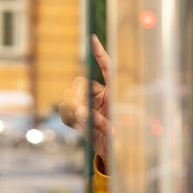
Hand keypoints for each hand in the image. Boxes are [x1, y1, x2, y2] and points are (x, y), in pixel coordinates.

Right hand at [59, 34, 110, 160]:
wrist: (119, 154)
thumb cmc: (127, 139)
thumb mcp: (121, 132)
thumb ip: (103, 123)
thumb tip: (79, 113)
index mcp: (116, 93)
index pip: (108, 69)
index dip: (100, 54)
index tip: (93, 39)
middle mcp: (102, 96)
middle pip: (81, 84)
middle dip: (78, 96)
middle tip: (83, 113)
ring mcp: (90, 105)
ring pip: (70, 97)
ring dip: (73, 110)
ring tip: (84, 122)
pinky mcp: (80, 118)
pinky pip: (65, 112)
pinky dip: (67, 117)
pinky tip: (77, 124)